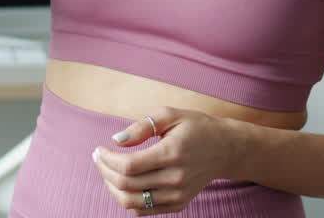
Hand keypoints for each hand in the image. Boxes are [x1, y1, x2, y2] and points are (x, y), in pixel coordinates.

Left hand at [92, 107, 239, 214]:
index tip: (99, 149)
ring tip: (107, 171)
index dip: (107, 159)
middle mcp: (175, 178)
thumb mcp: (171, 115)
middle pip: (127, 185)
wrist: (225, 149)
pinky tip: (123, 184)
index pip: (129, 166)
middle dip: (104, 171)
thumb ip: (142, 126)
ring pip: (131, 202)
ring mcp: (178, 195)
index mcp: (172, 153)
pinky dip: (127, 200)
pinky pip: (144, 210)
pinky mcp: (178, 204)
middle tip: (98, 158)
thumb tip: (116, 140)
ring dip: (112, 188)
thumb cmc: (196, 127)